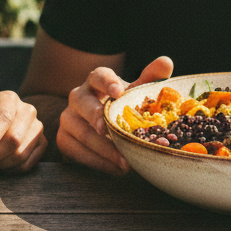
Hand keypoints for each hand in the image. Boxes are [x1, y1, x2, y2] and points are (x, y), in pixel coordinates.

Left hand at [0, 91, 46, 172]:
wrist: (1, 122)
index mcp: (9, 99)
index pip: (4, 118)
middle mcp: (28, 111)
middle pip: (14, 138)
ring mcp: (38, 127)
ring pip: (20, 154)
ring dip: (1, 164)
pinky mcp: (43, 143)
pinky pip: (27, 164)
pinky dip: (11, 169)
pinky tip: (1, 164)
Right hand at [56, 56, 173, 174]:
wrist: (101, 130)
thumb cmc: (120, 108)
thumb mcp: (135, 94)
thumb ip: (150, 79)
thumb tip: (166, 62)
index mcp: (96, 82)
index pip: (98, 75)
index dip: (106, 82)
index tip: (117, 92)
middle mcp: (78, 97)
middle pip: (81, 102)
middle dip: (95, 116)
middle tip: (109, 130)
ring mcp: (68, 118)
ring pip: (80, 131)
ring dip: (103, 148)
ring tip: (124, 161)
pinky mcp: (64, 139)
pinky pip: (76, 151)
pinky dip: (97, 161)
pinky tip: (115, 169)